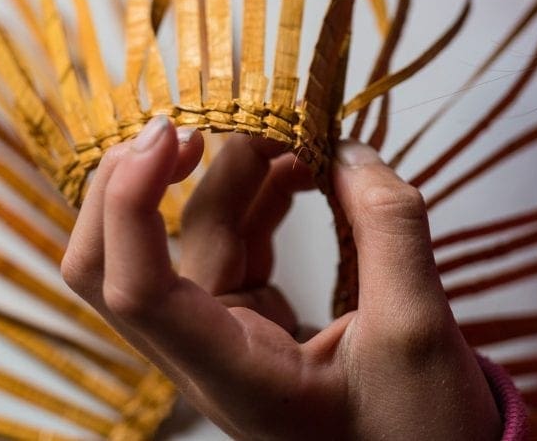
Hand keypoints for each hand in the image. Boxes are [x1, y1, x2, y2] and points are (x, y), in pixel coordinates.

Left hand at [62, 117, 500, 439]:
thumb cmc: (420, 433)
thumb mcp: (419, 333)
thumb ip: (387, 229)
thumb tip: (350, 152)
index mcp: (229, 372)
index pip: (136, 288)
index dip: (131, 203)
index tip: (171, 135)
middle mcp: (205, 349)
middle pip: (116, 258)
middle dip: (141, 180)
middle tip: (192, 126)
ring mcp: (221, 326)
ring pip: (190, 231)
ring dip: (229, 171)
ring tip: (292, 136)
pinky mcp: (246, 308)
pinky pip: (233, 233)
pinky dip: (259, 192)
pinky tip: (299, 168)